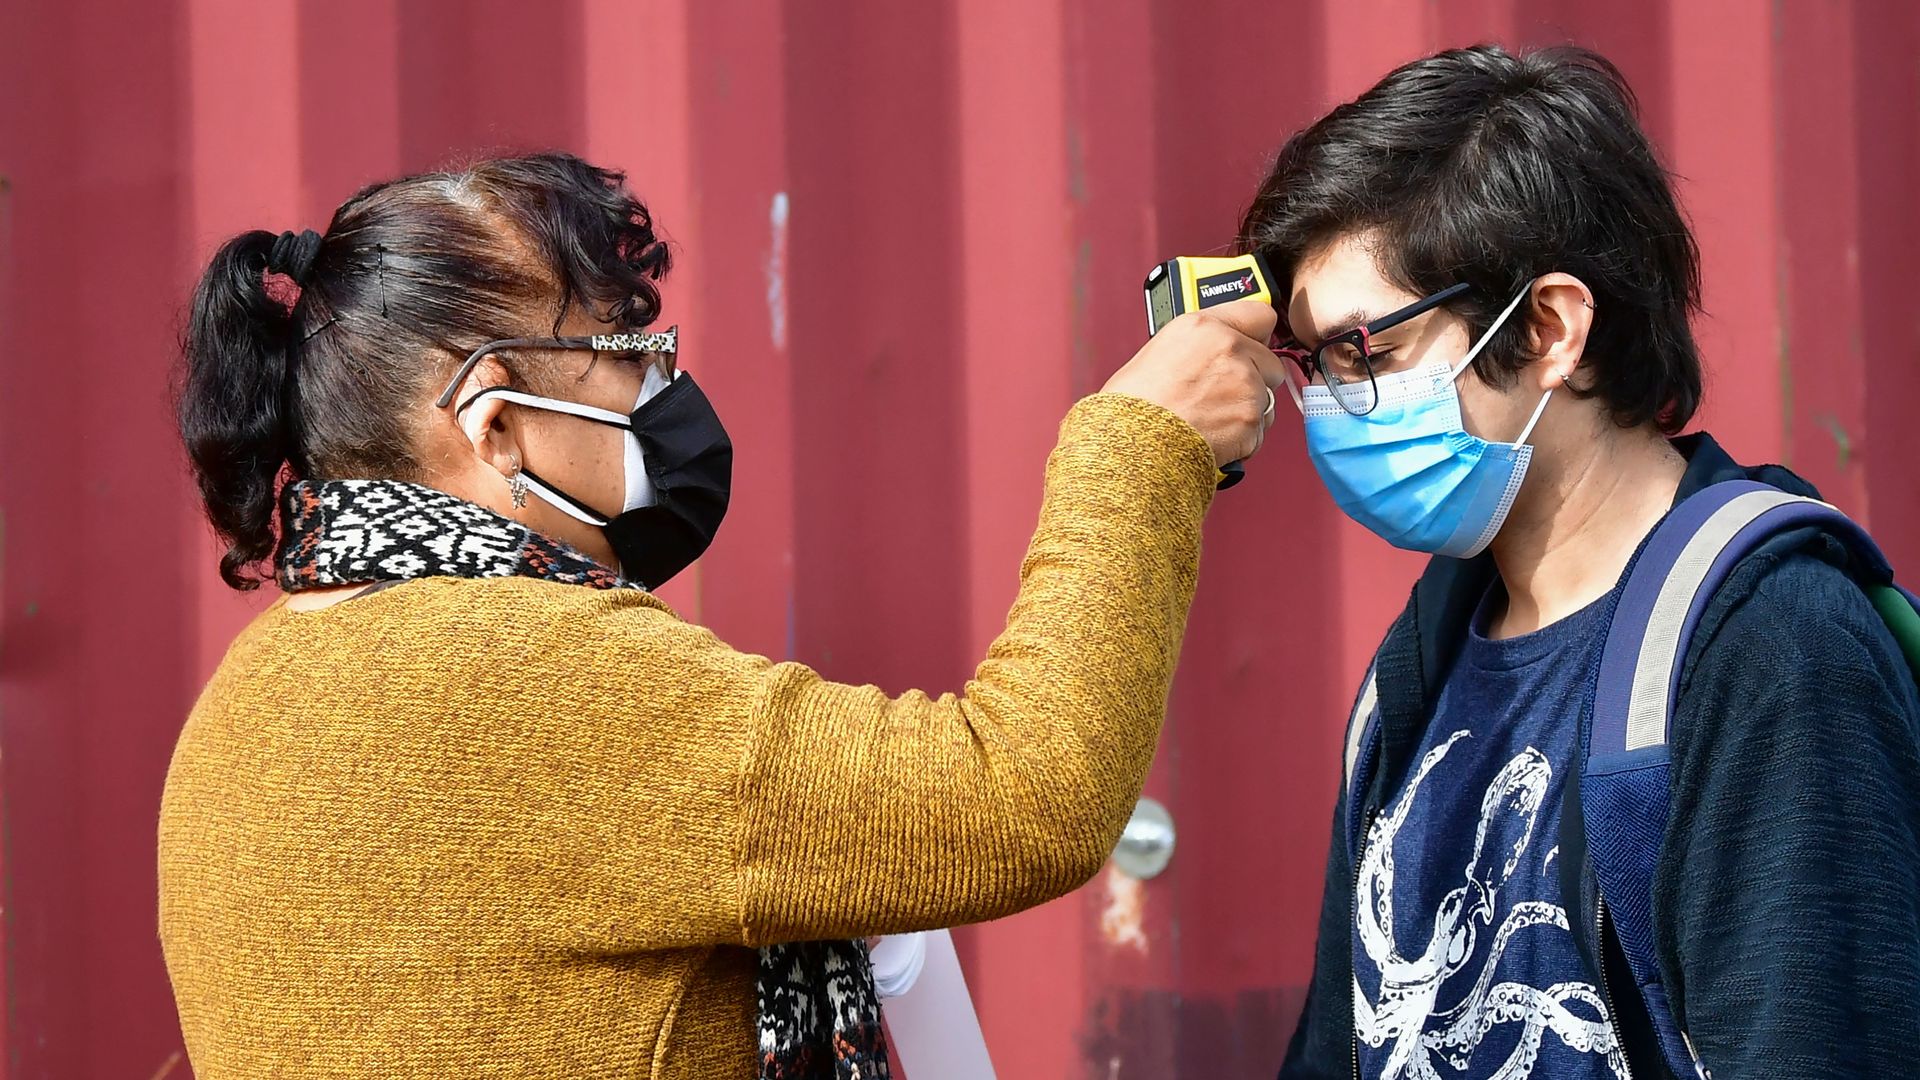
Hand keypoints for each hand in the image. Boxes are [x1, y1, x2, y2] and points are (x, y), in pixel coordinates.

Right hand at [1101, 300, 1283, 466]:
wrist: (1133, 444)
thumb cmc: (1132, 407)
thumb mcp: (1158, 353)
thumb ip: (1197, 348)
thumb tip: (1210, 357)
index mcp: (1203, 327)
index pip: (1260, 316)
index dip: (1257, 336)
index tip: (1254, 346)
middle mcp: (1229, 349)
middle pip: (1270, 362)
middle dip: (1255, 380)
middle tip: (1224, 396)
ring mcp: (1246, 384)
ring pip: (1267, 399)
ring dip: (1247, 412)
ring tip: (1210, 421)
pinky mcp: (1251, 418)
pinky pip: (1258, 432)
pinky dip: (1242, 440)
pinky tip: (1213, 438)